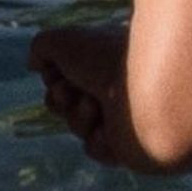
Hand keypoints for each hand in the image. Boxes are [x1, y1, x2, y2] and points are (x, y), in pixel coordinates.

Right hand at [28, 25, 127, 165]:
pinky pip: (98, 150)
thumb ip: (41, 48)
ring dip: (79, 118)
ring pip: (80, 127)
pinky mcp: (137, 141)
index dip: (54, 77)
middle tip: (71, 90)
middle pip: (68, 103)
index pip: (67, 75)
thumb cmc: (110, 58)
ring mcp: (130, 110)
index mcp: (111, 56)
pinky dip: (98, 142)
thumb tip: (37, 64)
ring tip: (97, 106)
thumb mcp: (64, 40)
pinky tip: (112, 131)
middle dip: (62, 99)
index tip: (58, 72)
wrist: (154, 90)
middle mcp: (122, 81)